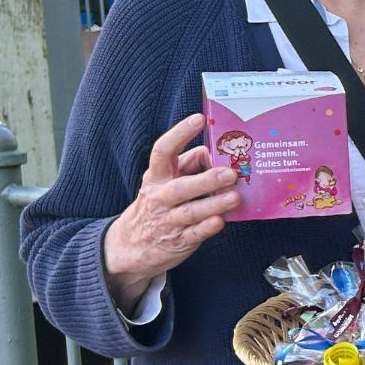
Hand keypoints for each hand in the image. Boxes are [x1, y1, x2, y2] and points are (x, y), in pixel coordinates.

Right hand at [102, 114, 240, 310]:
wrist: (130, 246)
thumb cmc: (158, 204)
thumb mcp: (164, 180)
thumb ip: (188, 163)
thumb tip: (213, 151)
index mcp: (156, 176)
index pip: (162, 151)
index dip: (179, 133)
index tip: (199, 119)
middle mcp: (160, 197)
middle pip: (181, 187)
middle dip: (206, 180)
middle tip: (230, 173)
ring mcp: (169, 221)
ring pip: (191, 212)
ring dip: (214, 204)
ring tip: (234, 197)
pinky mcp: (179, 241)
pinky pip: (194, 234)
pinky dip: (207, 228)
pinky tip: (221, 221)